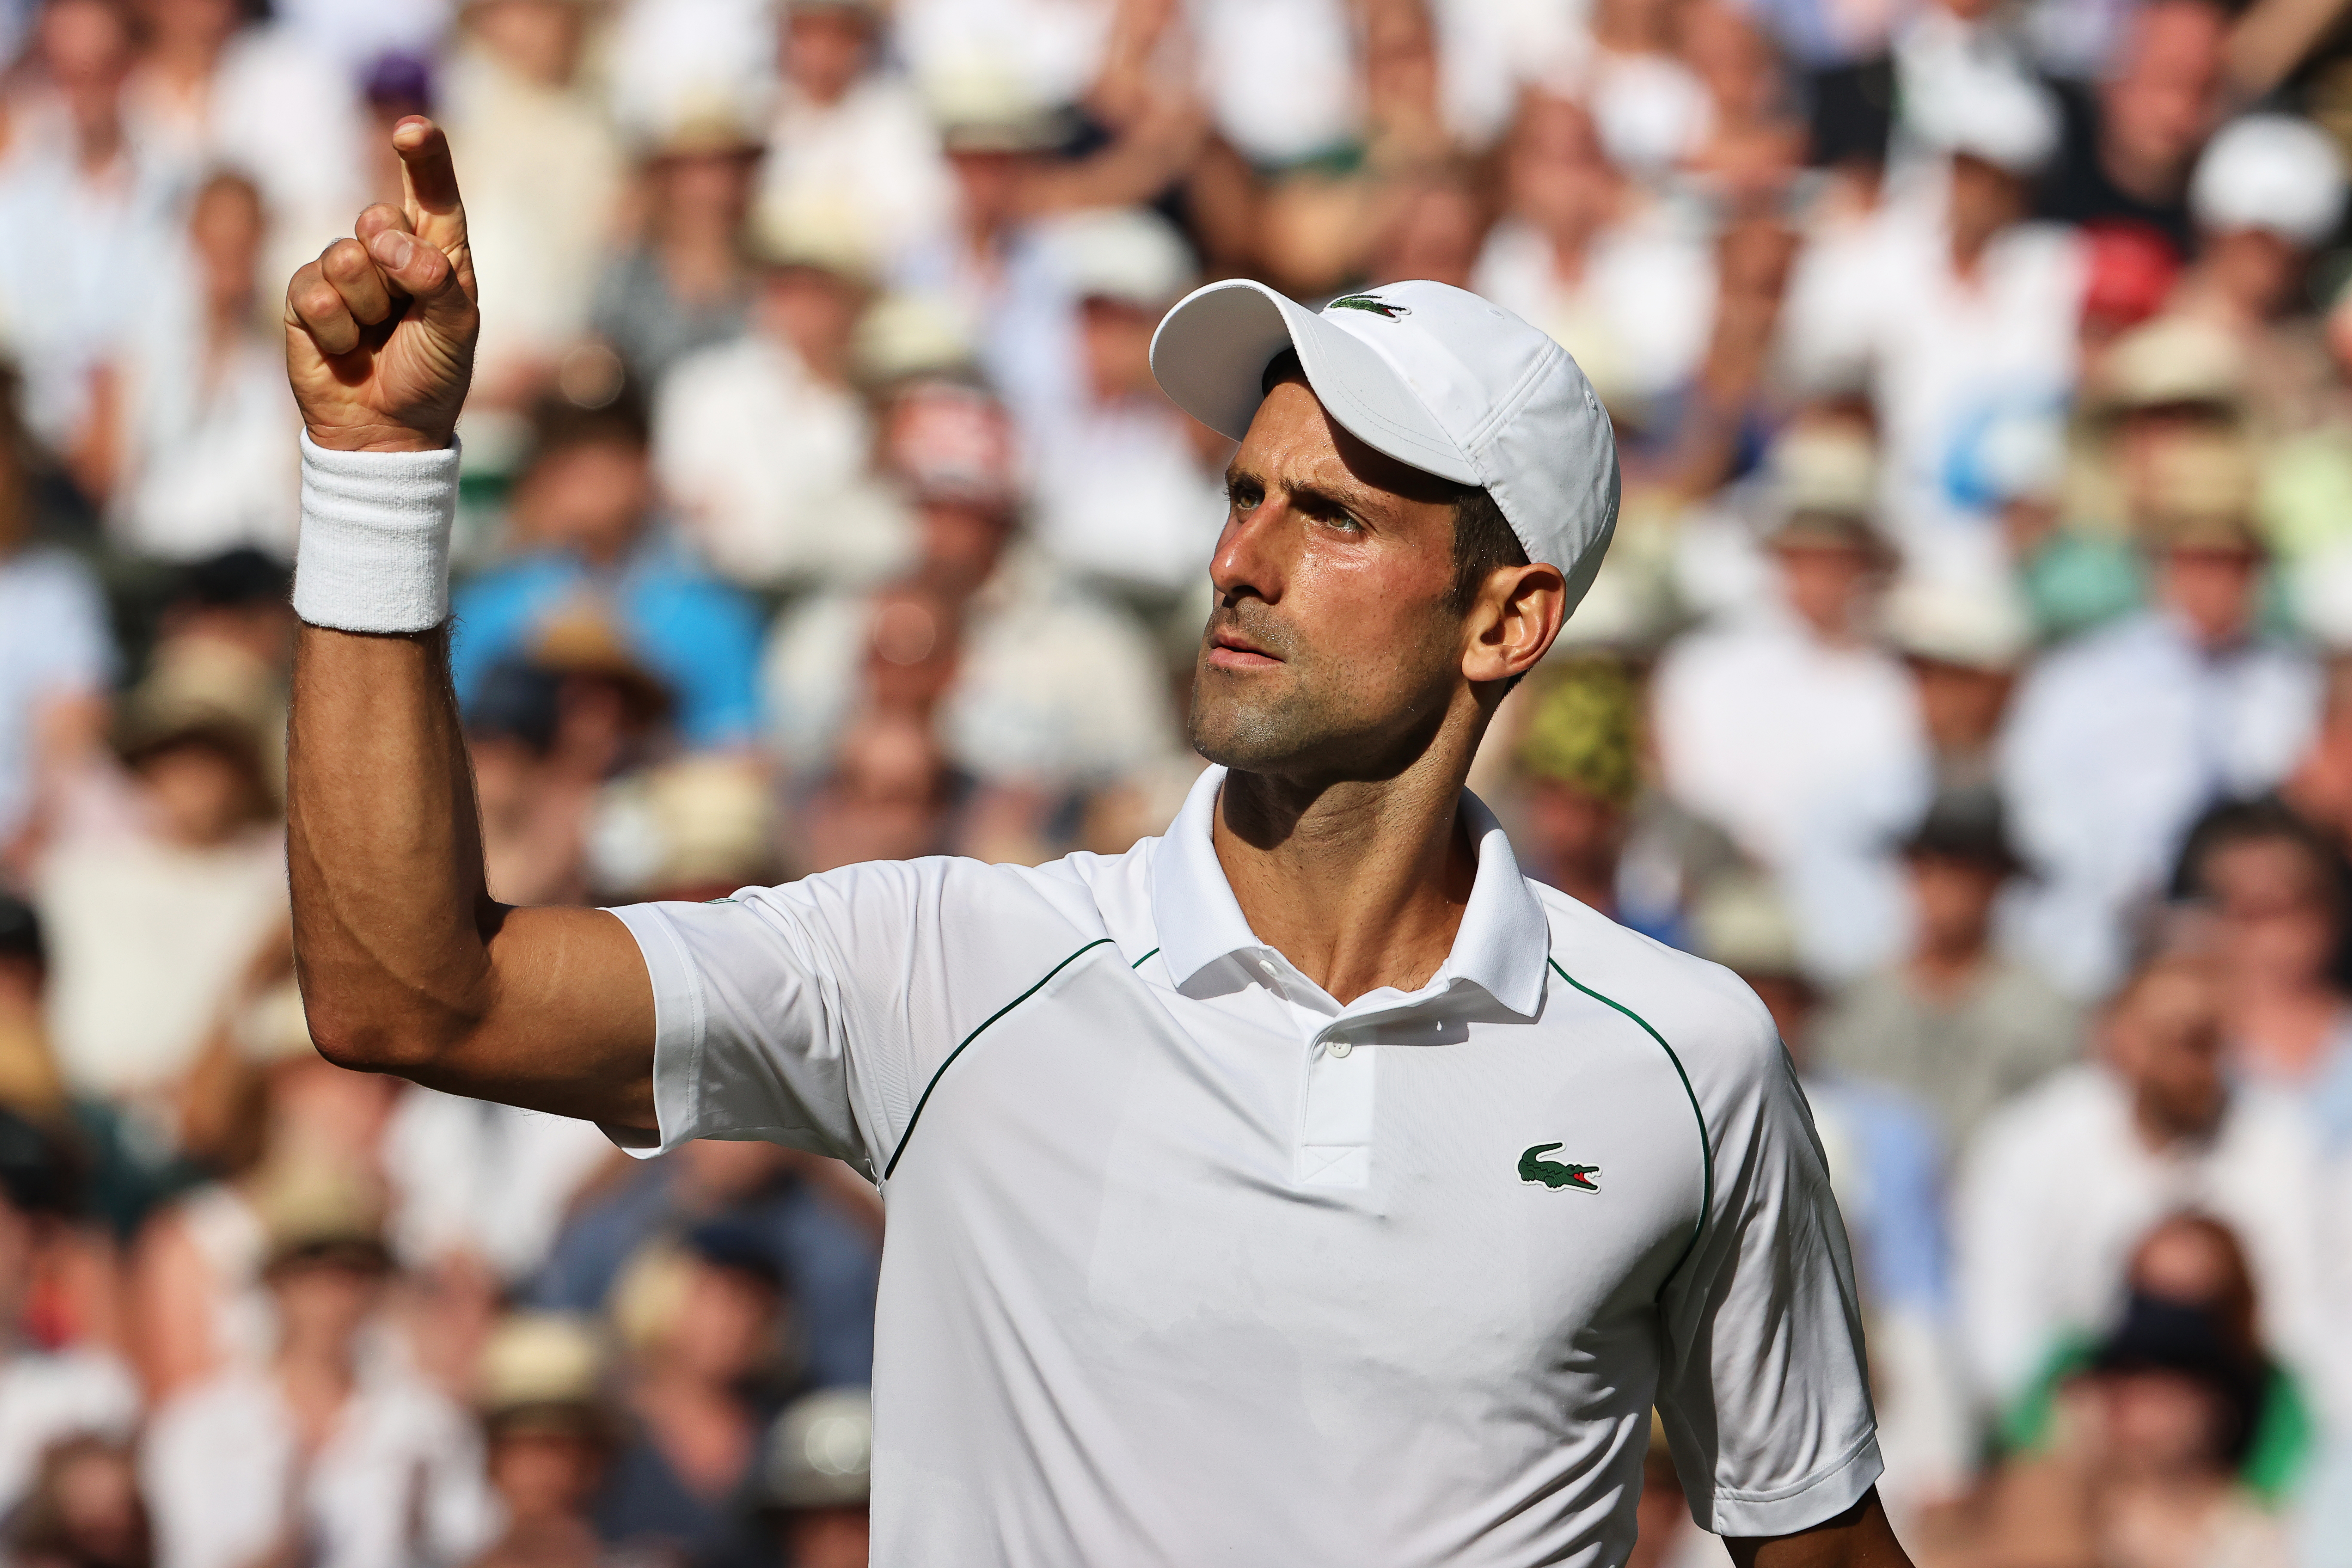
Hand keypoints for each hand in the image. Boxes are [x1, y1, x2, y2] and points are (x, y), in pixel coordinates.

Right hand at [283, 116, 477, 453]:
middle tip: (403, 312)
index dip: (424, 158)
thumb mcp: (456, 330)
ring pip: (345, 256)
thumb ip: (435, 279)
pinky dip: (336, 329)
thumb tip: (388, 244)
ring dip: (367, 306)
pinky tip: (346, 351)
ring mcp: (342, 272)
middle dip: (393, 265)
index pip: (431, 193)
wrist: (390, 428)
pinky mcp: (305, 299)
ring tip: (375, 337)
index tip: (413, 131)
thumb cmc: (432, 373)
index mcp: (435, 252)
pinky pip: (313, 292)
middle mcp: (386, 252)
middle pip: (378, 218)